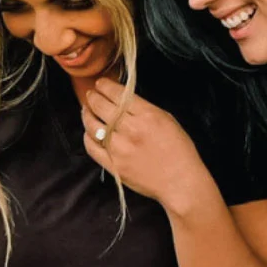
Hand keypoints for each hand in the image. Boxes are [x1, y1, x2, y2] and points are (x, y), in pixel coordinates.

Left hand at [82, 78, 210, 212]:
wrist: (180, 182)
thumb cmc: (179, 151)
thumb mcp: (167, 120)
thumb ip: (144, 108)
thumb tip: (123, 99)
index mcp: (147, 115)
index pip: (117, 94)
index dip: (105, 86)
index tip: (101, 84)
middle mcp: (131, 130)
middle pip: (101, 106)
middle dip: (93, 97)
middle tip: (91, 94)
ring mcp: (120, 149)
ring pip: (92, 126)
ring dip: (87, 115)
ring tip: (86, 110)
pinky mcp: (113, 165)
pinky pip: (92, 148)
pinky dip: (88, 137)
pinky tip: (89, 132)